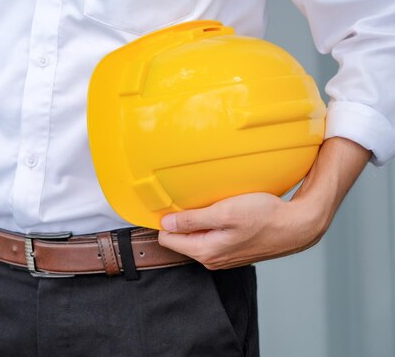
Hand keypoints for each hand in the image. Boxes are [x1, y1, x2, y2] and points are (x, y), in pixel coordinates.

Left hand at [158, 192, 318, 269]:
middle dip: (183, 221)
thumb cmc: (265, 217)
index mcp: (205, 252)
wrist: (297, 226)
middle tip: (197, 202)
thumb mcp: (224, 212)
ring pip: (196, 237)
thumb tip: (166, 223)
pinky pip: (210, 237)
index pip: (167, 239)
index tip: (172, 205)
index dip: (167, 220)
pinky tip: (225, 214)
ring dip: (199, 222)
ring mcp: (222, 257)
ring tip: (213, 206)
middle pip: (180, 239)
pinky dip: (212, 225)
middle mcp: (211, 259)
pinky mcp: (232, 251)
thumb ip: (192, 220)